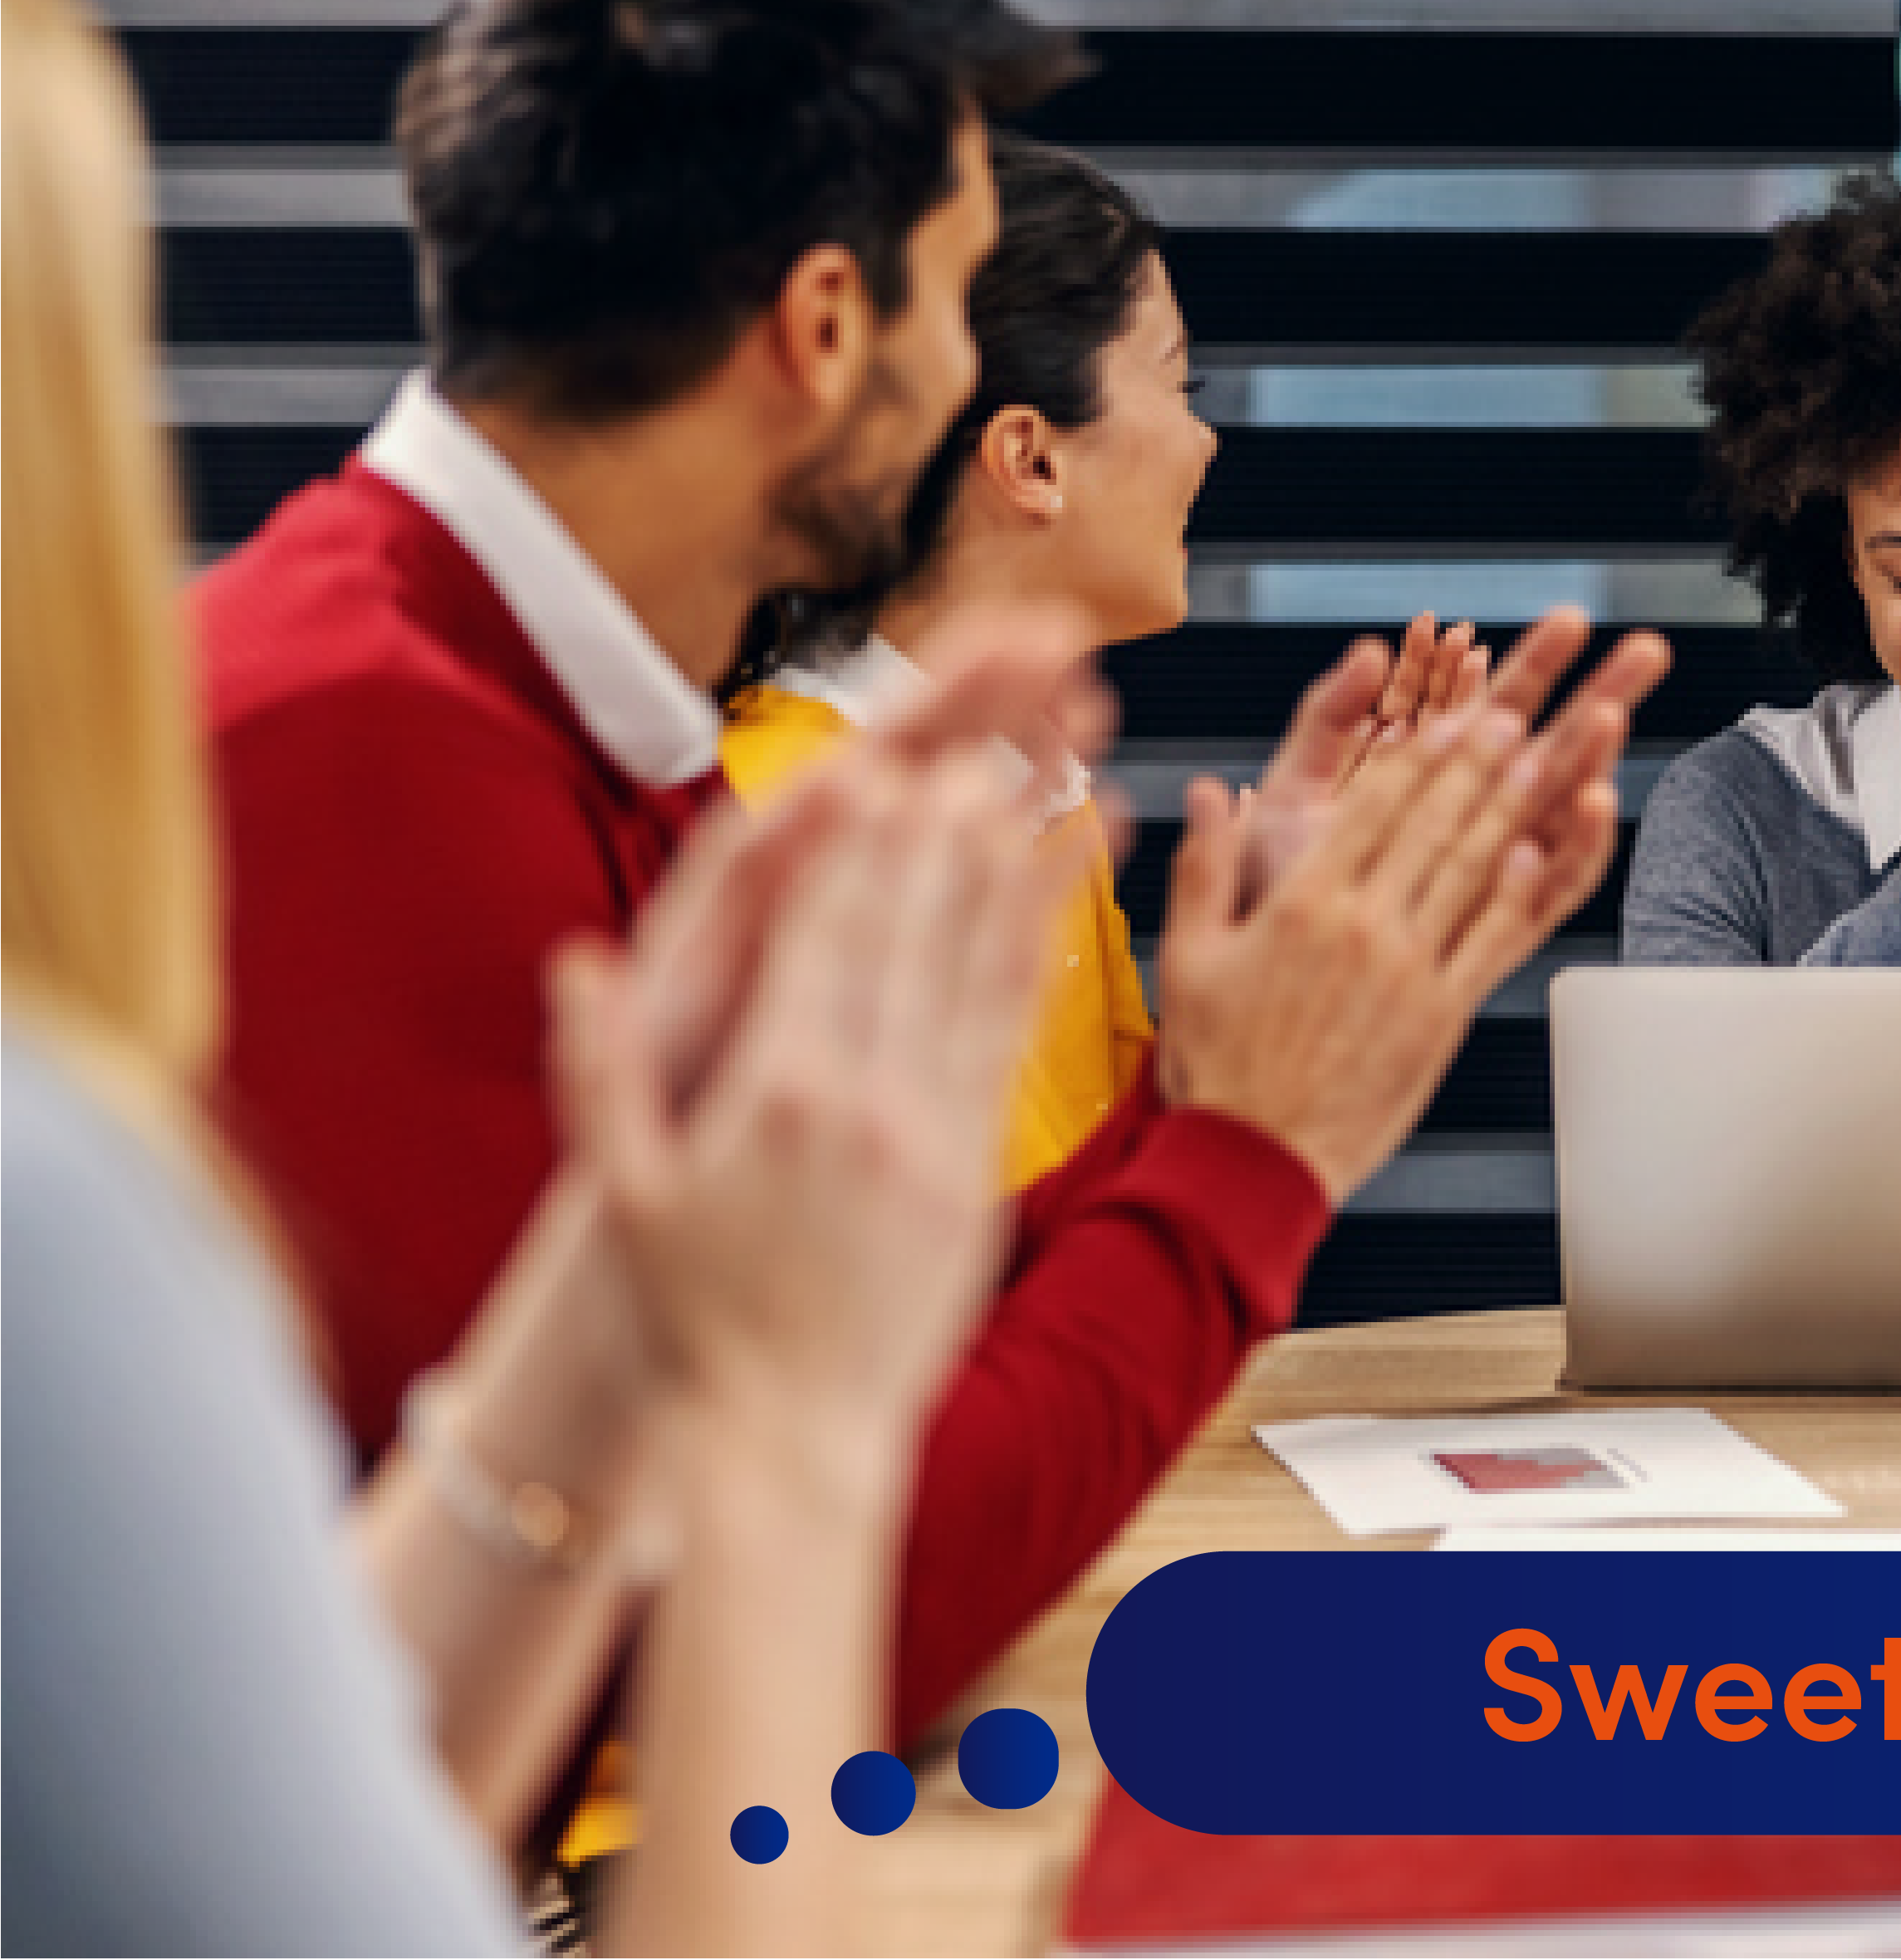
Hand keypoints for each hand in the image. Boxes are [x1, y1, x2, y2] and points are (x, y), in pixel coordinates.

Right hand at [551, 746, 1060, 1436]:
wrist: (792, 1429)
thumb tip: (579, 963)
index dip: (856, 845)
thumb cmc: (695, 1317)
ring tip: (1026, 785)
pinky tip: (1053, 899)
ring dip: (1002, 873)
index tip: (878, 764)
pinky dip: (1034, 960)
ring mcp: (933, 1134)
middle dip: (940, 831)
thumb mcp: (619, 1197)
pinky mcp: (977, 1167)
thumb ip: (598, 1072)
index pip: (824, 937)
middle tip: (972, 739)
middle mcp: (866, 1103)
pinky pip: (1011, 1040)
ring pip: (974, 974)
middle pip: (911, 935)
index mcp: (776, 1095)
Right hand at [1158, 613, 1668, 1195]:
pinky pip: (1488, 941)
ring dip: (1511, 807)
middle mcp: (1363, 927)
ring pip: (1470, 869)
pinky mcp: (1441, 1016)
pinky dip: (1516, 892)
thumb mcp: (1186, 957)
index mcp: (1302, 904)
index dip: (1420, 754)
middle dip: (1478, 760)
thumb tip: (1207, 790)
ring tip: (1545, 755)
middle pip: (1433, 823)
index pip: (1373, 807)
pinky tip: (1541, 851)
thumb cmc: (1215, 1063)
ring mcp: (1409, 971)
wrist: (1252, 1158)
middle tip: (1517, 707)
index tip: (1451, 713)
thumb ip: (1202, 866)